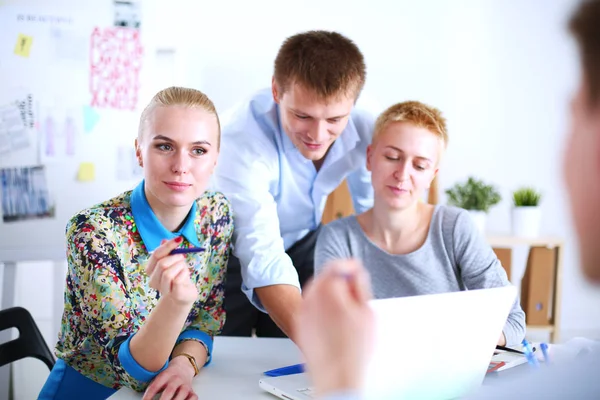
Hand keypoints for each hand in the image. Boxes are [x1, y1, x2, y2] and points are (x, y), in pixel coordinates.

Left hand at [143, 357, 196, 399]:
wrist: (183, 367)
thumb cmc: (168, 376)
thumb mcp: (159, 377)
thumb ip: (153, 387)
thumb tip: (145, 399)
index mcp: (166, 375)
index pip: (155, 386)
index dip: (148, 395)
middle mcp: (176, 379)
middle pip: (170, 390)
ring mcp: (185, 385)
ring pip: (183, 393)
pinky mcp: (192, 391)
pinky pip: (193, 397)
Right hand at [146, 237, 197, 305]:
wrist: (185, 294)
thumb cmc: (178, 276)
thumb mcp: (174, 261)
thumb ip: (168, 252)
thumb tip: (163, 240)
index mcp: (150, 270)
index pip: (156, 255)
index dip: (168, 246)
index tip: (179, 239)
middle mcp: (153, 280)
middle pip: (161, 263)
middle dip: (176, 257)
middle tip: (183, 258)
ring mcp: (162, 289)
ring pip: (167, 273)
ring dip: (180, 266)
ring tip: (183, 268)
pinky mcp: (173, 294)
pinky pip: (177, 280)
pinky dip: (184, 274)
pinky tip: (185, 276)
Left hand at [296, 258, 373, 395]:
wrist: (336, 377)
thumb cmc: (352, 349)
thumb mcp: (367, 311)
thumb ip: (360, 285)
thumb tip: (355, 273)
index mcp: (327, 290)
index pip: (336, 266)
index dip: (349, 267)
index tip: (356, 271)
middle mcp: (310, 298)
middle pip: (324, 279)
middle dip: (339, 282)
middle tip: (354, 294)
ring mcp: (303, 312)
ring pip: (317, 294)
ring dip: (330, 296)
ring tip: (346, 313)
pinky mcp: (301, 325)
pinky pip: (312, 309)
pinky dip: (322, 310)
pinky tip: (335, 324)